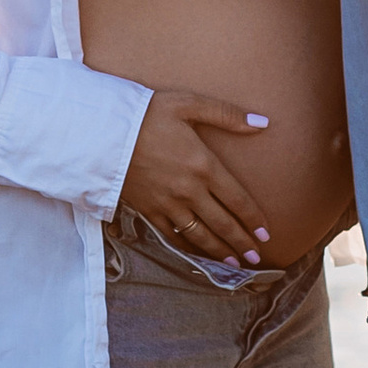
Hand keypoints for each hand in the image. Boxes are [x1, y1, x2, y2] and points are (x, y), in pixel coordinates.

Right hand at [122, 90, 272, 260]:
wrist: (101, 132)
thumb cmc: (146, 114)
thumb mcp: (188, 104)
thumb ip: (226, 114)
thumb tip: (262, 122)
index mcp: (204, 165)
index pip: (238, 200)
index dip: (254, 220)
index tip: (266, 234)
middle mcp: (189, 190)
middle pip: (223, 224)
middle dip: (242, 243)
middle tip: (257, 258)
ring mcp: (168, 204)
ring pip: (200, 235)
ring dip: (219, 252)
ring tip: (234, 264)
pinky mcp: (147, 211)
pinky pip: (172, 236)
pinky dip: (187, 248)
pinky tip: (197, 256)